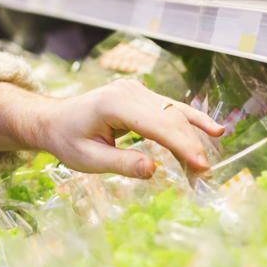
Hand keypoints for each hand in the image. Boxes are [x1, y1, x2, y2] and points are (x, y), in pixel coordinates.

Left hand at [33, 79, 224, 177]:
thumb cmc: (66, 140)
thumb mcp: (87, 159)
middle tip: (203, 176)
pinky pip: (169, 109)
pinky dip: (190, 123)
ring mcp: (135, 90)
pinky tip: (214, 131)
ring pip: (174, 113)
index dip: (182, 146)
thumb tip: (153, 170)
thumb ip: (121, 164)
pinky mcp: (140, 95)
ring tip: (204, 167)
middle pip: (170, 118)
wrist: (52, 120)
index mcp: (113, 104)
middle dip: (191, 147)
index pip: (157, 124)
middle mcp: (127, 91)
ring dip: (192, 139)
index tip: (201, 167)